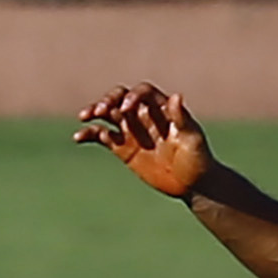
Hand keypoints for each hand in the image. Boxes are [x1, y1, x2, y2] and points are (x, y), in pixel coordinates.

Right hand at [73, 81, 212, 198]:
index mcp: (161, 108)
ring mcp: (131, 130)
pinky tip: (78, 137)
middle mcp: (144, 115)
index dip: (133, 96)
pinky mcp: (122, 147)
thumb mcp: (193, 138)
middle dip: (109, 100)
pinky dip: (89, 134)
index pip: (142, 92)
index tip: (127, 108)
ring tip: (85, 116)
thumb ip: (182, 118)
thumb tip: (177, 96)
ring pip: (108, 114)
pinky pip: (101, 136)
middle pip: (120, 98)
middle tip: (101, 110)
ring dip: (95, 111)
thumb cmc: (199, 159)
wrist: (193, 184)